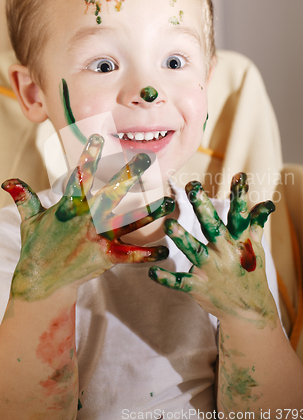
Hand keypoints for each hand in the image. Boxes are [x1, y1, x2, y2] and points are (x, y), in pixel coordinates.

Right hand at [2, 134, 173, 300]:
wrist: (40, 281)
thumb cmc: (36, 247)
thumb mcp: (29, 220)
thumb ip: (24, 197)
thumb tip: (7, 181)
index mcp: (69, 206)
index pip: (79, 177)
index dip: (88, 157)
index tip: (97, 138)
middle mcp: (86, 219)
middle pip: (110, 193)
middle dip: (129, 176)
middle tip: (145, 159)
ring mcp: (97, 238)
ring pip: (127, 221)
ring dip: (149, 212)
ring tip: (169, 202)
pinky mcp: (105, 257)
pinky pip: (129, 254)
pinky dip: (147, 254)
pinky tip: (163, 250)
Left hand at [149, 173, 276, 327]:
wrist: (250, 313)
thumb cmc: (250, 273)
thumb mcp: (257, 249)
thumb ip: (255, 225)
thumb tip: (265, 204)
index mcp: (239, 240)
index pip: (240, 214)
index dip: (240, 196)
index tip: (239, 176)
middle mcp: (226, 252)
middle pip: (214, 226)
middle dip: (204, 207)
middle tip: (193, 187)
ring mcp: (213, 270)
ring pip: (196, 251)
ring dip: (183, 239)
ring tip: (169, 226)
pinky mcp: (200, 287)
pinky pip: (181, 282)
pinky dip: (166, 278)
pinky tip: (152, 272)